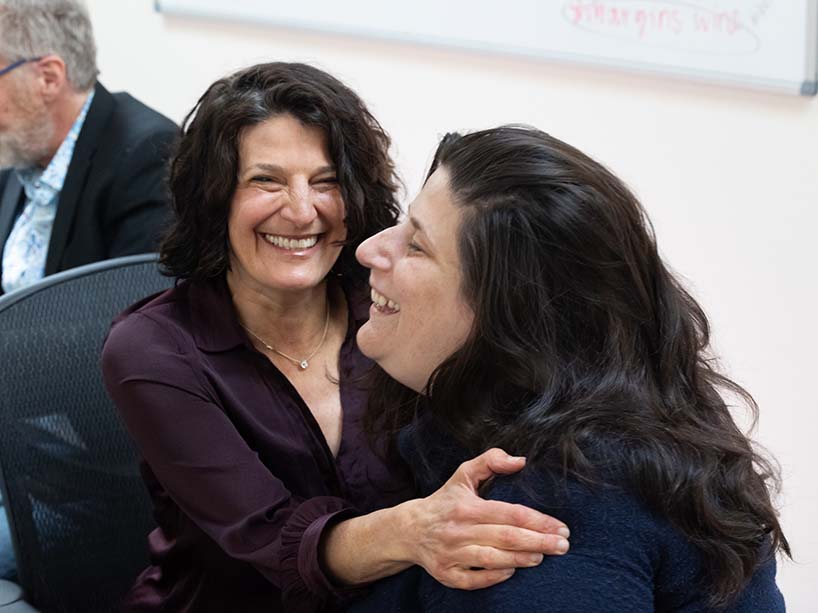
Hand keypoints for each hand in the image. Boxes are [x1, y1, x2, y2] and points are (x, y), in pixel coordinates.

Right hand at [398, 448, 569, 589]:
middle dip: (539, 542)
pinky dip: (494, 576)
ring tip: (543, 557)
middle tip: (563, 546)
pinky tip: (512, 569)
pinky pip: (474, 579)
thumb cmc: (445, 501)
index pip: (510, 513)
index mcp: (467, 506)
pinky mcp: (446, 573)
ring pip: (493, 559)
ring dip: (522, 559)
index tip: (561, 527)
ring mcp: (452, 554)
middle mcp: (459, 530)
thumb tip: (520, 461)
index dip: (539, 521)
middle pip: (507, 537)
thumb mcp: (463, 474)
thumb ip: (491, 461)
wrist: (409, 529)